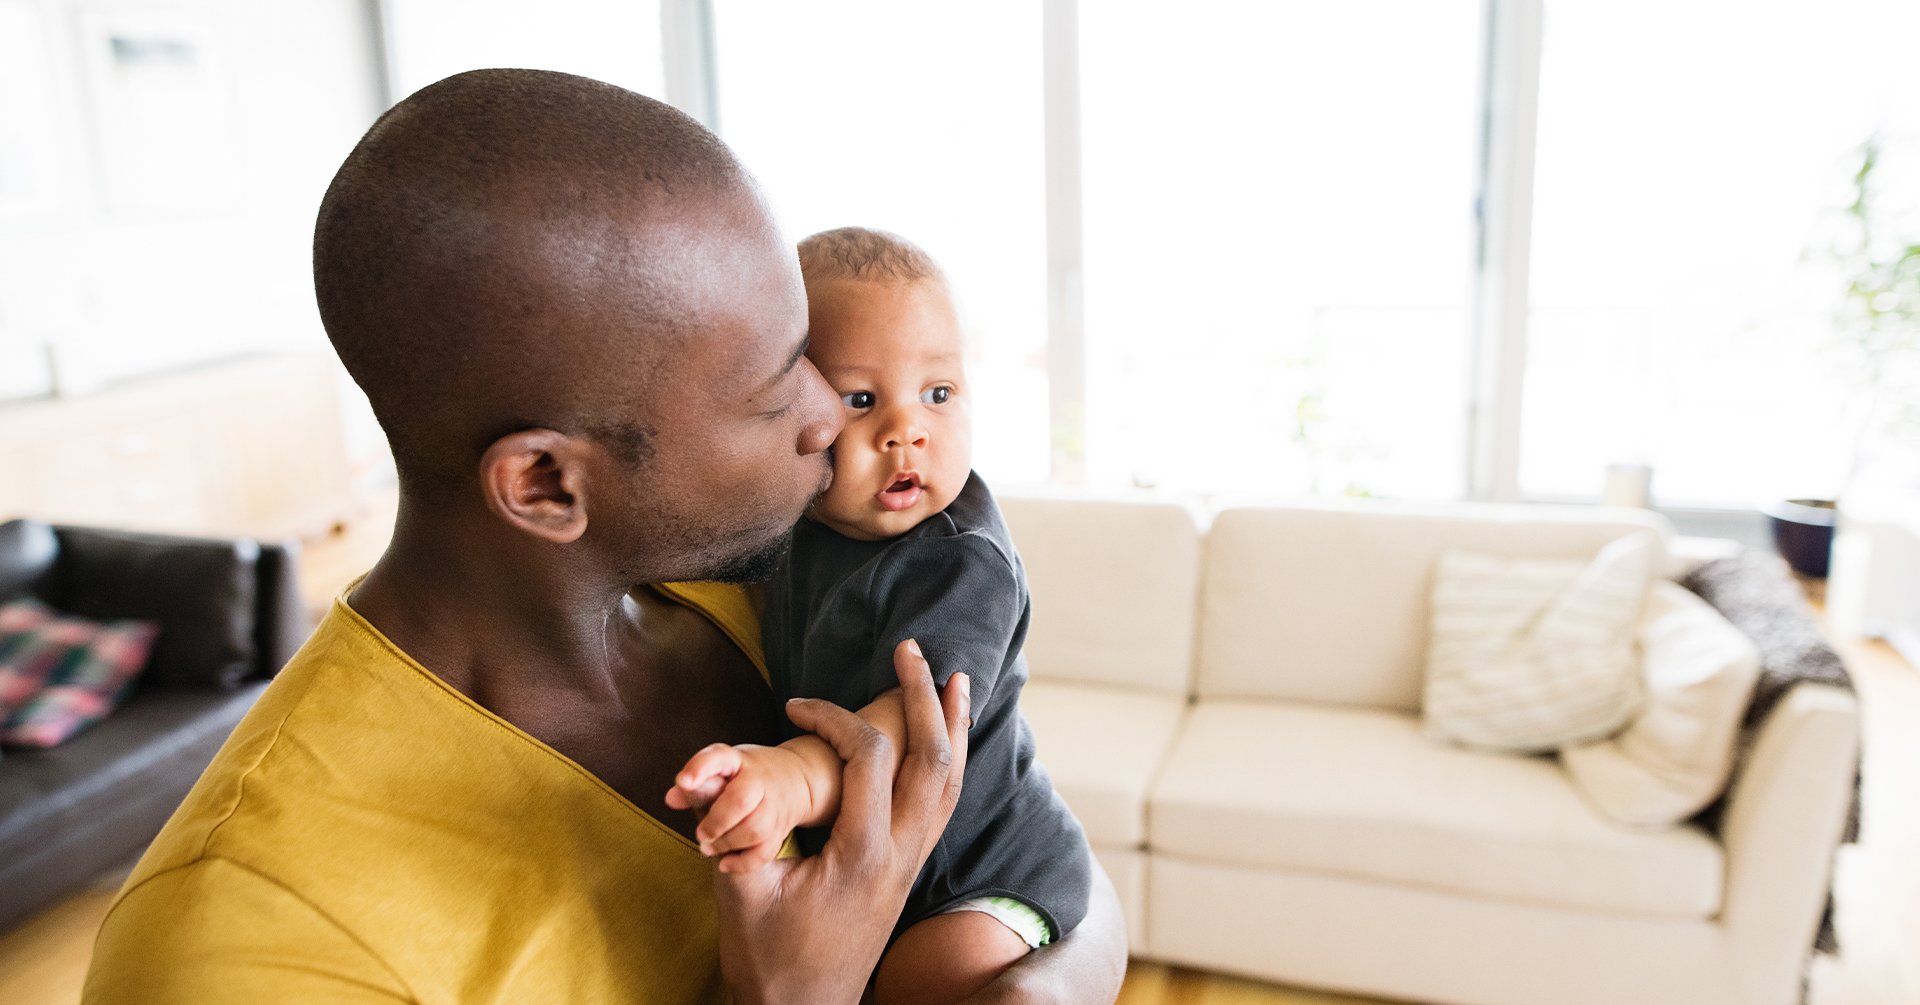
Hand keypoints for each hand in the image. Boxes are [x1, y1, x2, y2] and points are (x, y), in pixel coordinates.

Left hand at [664, 743, 812, 871]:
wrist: (797, 779)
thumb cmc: (745, 775)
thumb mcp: (721, 770)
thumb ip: (695, 784)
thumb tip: (671, 799)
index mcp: (738, 761)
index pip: (719, 757)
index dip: (700, 769)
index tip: (682, 781)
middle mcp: (759, 781)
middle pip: (742, 799)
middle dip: (716, 821)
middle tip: (700, 834)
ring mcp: (773, 806)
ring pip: (755, 829)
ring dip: (726, 843)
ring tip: (707, 847)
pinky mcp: (780, 829)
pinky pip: (765, 851)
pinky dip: (743, 862)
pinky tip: (725, 864)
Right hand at [713, 639, 970, 1004]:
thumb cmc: (769, 959)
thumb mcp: (744, 895)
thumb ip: (738, 834)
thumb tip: (717, 783)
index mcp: (862, 853)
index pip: (870, 758)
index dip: (834, 716)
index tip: (793, 706)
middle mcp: (901, 853)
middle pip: (934, 758)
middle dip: (924, 696)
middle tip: (912, 647)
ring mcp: (912, 863)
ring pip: (951, 781)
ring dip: (954, 724)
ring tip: (956, 677)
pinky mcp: (909, 870)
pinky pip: (944, 804)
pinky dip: (950, 761)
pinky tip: (950, 738)